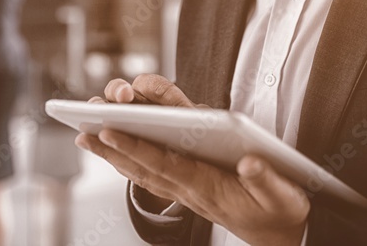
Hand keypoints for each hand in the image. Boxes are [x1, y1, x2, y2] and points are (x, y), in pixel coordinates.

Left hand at [78, 75, 309, 245]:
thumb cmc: (281, 212)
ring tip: (85, 139)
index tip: (108, 132)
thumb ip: (267, 180)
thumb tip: (249, 163)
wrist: (280, 236)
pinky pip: (152, 174)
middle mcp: (190, 188)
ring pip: (142, 171)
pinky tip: (113, 152)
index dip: (135, 147)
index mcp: (208, 186)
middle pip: (143, 166)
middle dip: (112, 148)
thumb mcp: (284, 197)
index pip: (164, 163)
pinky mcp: (188, 187)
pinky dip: (129, 161)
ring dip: (113, 156)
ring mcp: (186, 190)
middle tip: (81, 131)